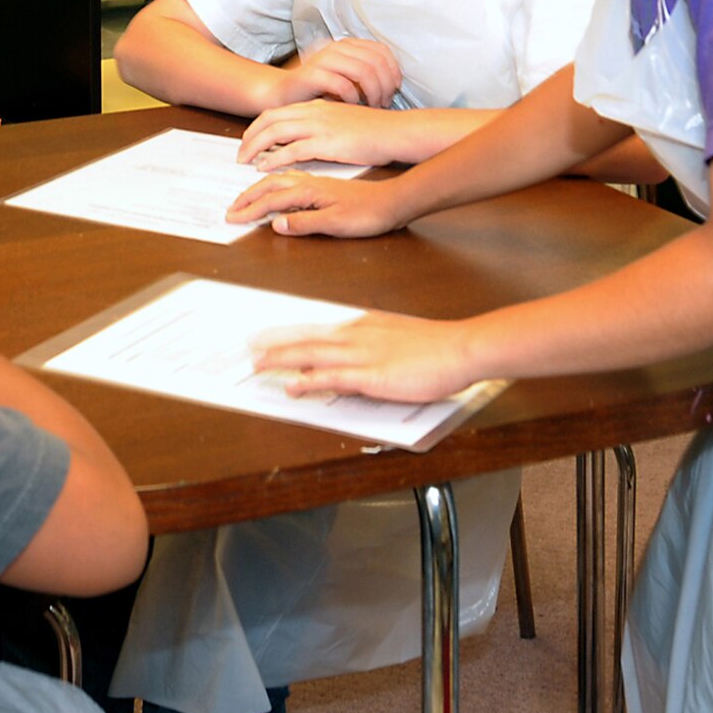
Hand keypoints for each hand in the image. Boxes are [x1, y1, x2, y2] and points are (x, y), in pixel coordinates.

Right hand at [226, 169, 410, 235]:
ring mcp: (315, 181)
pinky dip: (274, 181)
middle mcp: (308, 183)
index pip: (271, 201)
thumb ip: (305, 223)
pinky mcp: (322, 183)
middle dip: (247, 197)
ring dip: (258, 187)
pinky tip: (275, 184)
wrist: (393, 201)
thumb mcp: (336, 224)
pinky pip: (289, 177)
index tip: (233, 218)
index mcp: (309, 191)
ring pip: (278, 179)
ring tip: (245, 196)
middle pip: (269, 185)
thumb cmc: (368, 214)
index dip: (250, 210)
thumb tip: (276, 225)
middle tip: (231, 209)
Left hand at [239, 99, 403, 169]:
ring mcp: (320, 126)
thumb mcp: (343, 121)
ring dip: (256, 146)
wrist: (396, 132)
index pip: (278, 112)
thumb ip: (324, 124)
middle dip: (250, 136)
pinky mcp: (327, 143)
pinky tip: (265, 167)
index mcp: (317, 107)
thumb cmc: (375, 131)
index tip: (249, 138)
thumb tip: (309, 136)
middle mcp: (314, 113)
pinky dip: (274, 158)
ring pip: (276, 132)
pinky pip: (292, 150)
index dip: (259, 125)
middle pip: (270, 120)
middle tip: (240, 152)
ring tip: (245, 160)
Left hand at [254, 311, 480, 403]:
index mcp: (365, 326)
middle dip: (277, 344)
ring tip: (259, 364)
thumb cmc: (439, 347)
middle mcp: (357, 336)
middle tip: (253, 347)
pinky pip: (331, 378)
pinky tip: (292, 386)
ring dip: (282, 360)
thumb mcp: (401, 338)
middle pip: (308, 340)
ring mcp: (362, 354)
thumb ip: (376, 346)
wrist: (460, 348)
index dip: (293, 334)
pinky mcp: (371, 375)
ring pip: (311, 355)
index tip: (272, 335)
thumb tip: (358, 360)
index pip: (320, 330)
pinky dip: (308, 381)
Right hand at [280, 38, 402, 107]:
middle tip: (383, 102)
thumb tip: (394, 81)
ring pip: (363, 71)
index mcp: (346, 45)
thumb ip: (366, 72)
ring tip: (371, 106)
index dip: (393, 71)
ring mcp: (323, 59)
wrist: (282, 95)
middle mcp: (336, 47)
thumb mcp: (346, 76)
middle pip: (376, 62)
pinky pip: (343, 85)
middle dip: (385, 85)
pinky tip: (352, 106)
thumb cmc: (317, 90)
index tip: (394, 89)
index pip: (381, 51)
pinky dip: (353, 99)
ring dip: (373, 93)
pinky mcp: (312, 75)